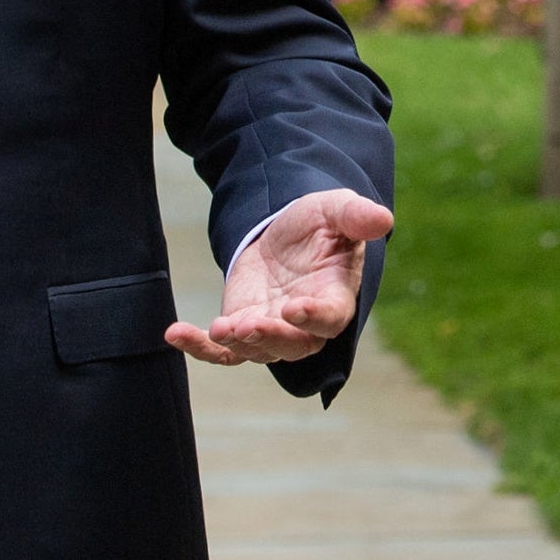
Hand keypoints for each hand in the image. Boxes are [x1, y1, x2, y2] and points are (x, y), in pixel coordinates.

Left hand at [165, 188, 393, 366]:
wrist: (287, 233)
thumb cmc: (320, 224)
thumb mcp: (336, 209)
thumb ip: (356, 216)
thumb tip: (384, 219)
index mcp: (335, 297)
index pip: (330, 318)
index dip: (314, 317)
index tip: (295, 308)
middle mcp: (305, 323)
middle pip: (292, 344)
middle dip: (271, 337)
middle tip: (249, 325)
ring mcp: (272, 328)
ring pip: (257, 350)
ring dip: (238, 343)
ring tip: (219, 327)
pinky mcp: (242, 326)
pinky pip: (222, 349)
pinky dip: (200, 347)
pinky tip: (175, 334)